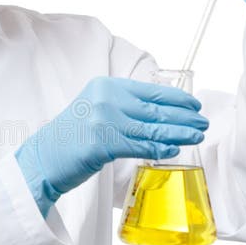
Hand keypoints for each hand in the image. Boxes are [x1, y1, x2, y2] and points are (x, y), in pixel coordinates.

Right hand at [15, 76, 208, 216]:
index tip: (194, 105)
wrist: (43, 158)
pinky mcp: (103, 144)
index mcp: (106, 86)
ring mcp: (104, 120)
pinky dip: (159, 148)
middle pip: (155, 109)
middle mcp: (106, 99)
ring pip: (152, 128)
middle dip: (184, 117)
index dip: (177, 99)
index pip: (151, 91)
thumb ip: (122, 107)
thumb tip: (159, 113)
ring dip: (179, 133)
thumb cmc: (71, 138)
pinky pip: (140, 146)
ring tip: (196, 136)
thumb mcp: (95, 109)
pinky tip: (173, 149)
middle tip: (203, 123)